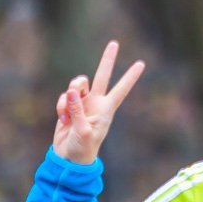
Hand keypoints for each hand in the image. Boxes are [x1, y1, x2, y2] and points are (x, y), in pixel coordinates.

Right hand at [53, 41, 145, 164]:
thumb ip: (77, 110)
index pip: (121, 89)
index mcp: (106, 109)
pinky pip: (64, 97)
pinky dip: (61, 106)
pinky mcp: (69, 106)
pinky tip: (63, 120)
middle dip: (107, 60)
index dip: (130, 77)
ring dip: (69, 94)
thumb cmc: (82, 149)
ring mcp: (82, 103)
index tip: (141, 64)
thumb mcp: (82, 131)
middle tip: (114, 43)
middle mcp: (96, 103)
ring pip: (76, 85)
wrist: (69, 157)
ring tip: (67, 115)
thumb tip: (72, 90)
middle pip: (102, 76)